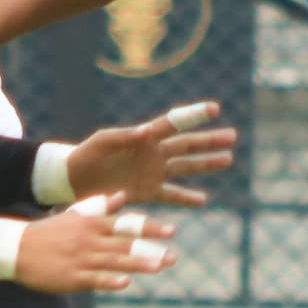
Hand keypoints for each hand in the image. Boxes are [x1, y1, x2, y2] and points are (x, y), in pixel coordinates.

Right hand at [12, 197, 178, 293]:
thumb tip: (123, 195)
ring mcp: (81, 259)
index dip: (150, 228)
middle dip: (151, 250)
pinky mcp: (71, 277)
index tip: (171, 230)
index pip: (126, 225)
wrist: (17, 248)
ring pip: (114, 261)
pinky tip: (125, 283)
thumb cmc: (49, 232)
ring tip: (158, 267)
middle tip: (173, 256)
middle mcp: (90, 240)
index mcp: (92, 224)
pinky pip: (94, 279)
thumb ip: (100, 206)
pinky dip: (109, 280)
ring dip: (137, 264)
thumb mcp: (75, 214)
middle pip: (125, 244)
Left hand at [66, 101, 235, 208]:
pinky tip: (203, 199)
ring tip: (228, 159)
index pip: (173, 123)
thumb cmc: (86, 154)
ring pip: (185, 167)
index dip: (193, 116)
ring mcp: (152, 173)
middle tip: (233, 136)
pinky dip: (186, 198)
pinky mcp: (147, 192)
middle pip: (187, 145)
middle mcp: (153, 153)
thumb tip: (148, 131)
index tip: (215, 109)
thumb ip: (124, 136)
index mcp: (143, 136)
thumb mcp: (102, 142)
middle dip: (210, 141)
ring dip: (206, 164)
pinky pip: (171, 195)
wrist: (74, 179)